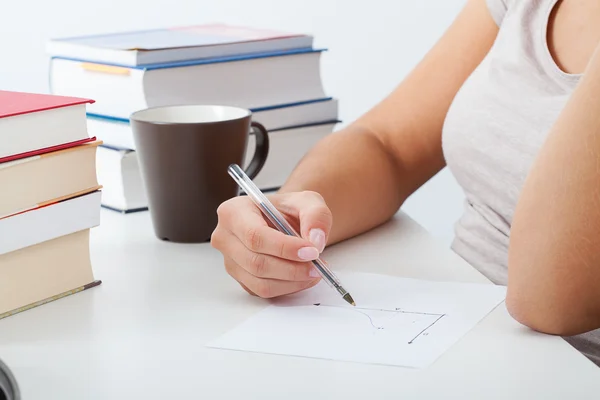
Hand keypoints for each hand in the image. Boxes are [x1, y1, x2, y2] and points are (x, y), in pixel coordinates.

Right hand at [211, 191, 331, 298]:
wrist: (284, 222)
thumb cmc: (289, 210)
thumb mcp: (308, 201)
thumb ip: (316, 215)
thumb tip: (316, 241)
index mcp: (234, 212)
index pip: (255, 235)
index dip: (285, 247)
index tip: (312, 252)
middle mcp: (225, 237)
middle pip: (256, 263)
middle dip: (292, 268)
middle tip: (318, 266)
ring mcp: (230, 261)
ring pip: (260, 282)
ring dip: (293, 282)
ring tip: (314, 271)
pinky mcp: (241, 279)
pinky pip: (263, 291)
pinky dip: (288, 288)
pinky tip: (302, 276)